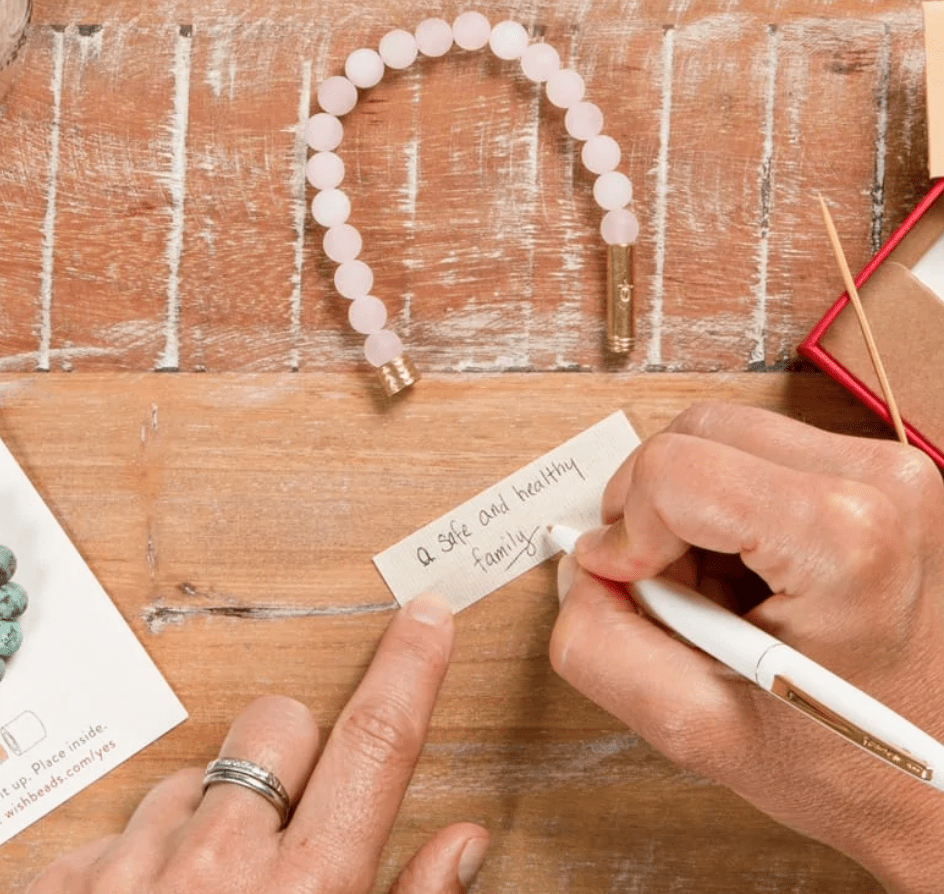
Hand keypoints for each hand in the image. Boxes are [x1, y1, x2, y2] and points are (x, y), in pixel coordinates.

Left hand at [26, 593, 487, 893]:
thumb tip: (462, 842)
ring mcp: (131, 873)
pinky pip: (119, 824)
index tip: (427, 615)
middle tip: (292, 814)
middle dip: (296, 749)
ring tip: (210, 892)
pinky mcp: (60, 884)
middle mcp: (220, 870)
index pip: (378, 746)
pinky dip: (141, 856)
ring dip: (213, 814)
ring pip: (196, 773)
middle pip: (280, 724)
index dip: (412, 669)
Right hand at [549, 402, 943, 893]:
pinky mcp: (877, 472)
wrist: (941, 775)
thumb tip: (584, 567)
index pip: (675, 469)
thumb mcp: (696, 728)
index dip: (627, 529)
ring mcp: (888, 469)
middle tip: (670, 590)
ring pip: (720, 437)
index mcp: (845, 537)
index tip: (633, 583)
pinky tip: (745, 573)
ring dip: (687, 510)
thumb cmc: (850, 762)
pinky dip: (724, 507)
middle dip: (652, 512)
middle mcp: (880, 480)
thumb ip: (601, 646)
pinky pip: (756, 454)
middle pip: (694, 436)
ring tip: (715, 590)